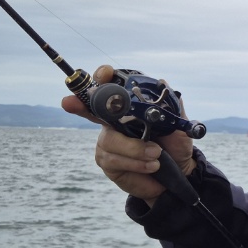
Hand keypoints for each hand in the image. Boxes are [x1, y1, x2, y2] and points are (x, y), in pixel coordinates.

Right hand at [60, 65, 195, 203]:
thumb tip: (162, 83)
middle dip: (80, 105)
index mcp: (129, 108)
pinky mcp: (108, 162)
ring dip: (135, 148)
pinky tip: (151, 165)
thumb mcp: (178, 124)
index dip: (102, 79)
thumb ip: (171, 106)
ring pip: (109, 140)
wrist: (179, 173)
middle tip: (69, 102)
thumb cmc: (174, 145)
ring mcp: (108, 141)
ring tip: (156, 154)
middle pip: (96, 111)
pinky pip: (114, 159)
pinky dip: (136, 162)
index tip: (103, 74)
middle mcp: (113, 122)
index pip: (111, 89)